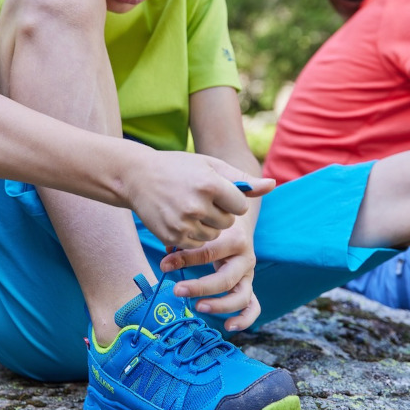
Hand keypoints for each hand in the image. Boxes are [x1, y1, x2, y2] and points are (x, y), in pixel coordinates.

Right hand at [126, 146, 273, 251]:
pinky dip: (191, 235)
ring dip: (206, 227)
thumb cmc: (178, 168)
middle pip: (227, 223)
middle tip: (198, 199)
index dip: (230, 200)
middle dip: (218, 214)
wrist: (136, 176)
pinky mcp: (172, 237)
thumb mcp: (210, 165)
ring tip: (187, 208)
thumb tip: (273, 185)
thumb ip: (243, 179)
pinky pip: (196, 244)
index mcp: (210, 184)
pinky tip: (178, 218)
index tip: (216, 192)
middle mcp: (197, 205)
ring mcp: (183, 223)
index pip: (240, 206)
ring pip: (213, 237)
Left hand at [159, 218, 261, 331]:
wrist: (237, 223)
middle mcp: (246, 259)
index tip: (164, 265)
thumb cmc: (213, 227)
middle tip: (177, 290)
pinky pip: (252, 307)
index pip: (208, 253)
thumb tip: (166, 261)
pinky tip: (228, 327)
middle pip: (226, 279)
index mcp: (234, 240)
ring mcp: (249, 275)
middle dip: (200, 287)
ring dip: (220, 306)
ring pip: (242, 297)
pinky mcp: (249, 286)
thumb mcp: (202, 230)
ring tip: (198, 308)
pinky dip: (244, 319)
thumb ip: (185, 243)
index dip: (184, 260)